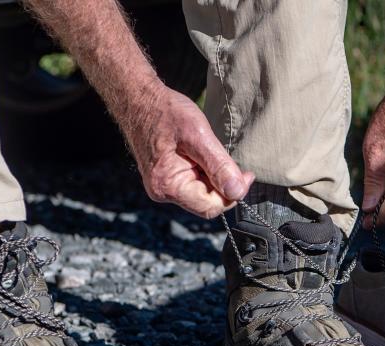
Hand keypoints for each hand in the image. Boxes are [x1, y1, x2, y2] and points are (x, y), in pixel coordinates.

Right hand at [125, 83, 253, 218]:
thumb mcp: (198, 135)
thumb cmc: (165, 112)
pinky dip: (204, 173)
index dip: (233, 194)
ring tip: (208, 151)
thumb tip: (238, 191)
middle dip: (222, 185)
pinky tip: (201, 154)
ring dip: (213, 177)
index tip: (246, 175)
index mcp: (168, 185)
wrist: (138, 100)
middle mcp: (162, 192)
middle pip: (206, 202)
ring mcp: (162, 187)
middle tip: (229, 159)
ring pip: (201, 194)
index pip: (210, 206)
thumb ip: (219, 166)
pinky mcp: (165, 179)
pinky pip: (193, 185)